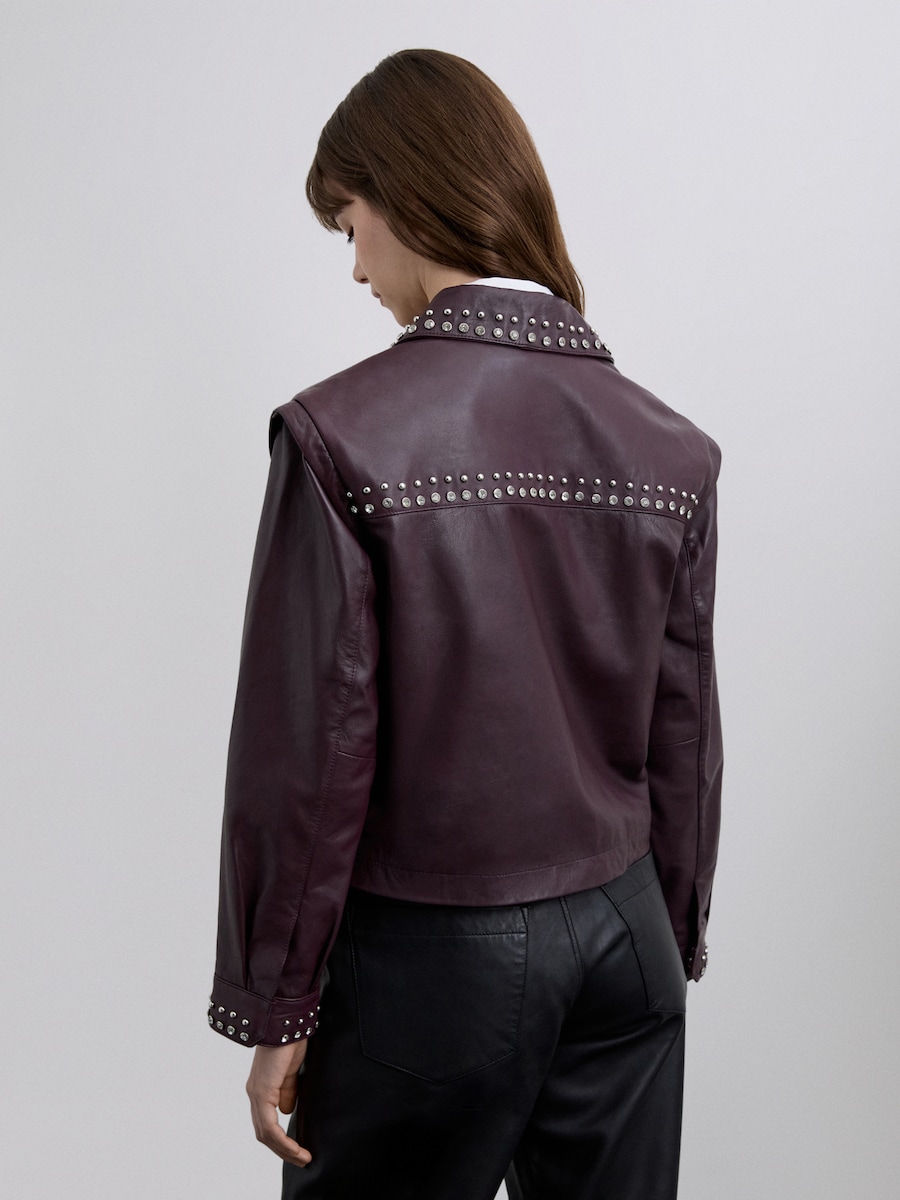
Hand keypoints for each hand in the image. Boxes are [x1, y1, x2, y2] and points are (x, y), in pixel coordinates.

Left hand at [245, 1041, 311, 1165]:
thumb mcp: (291, 1071)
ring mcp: (256, 1094)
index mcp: (261, 1089)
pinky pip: (270, 1126)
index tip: (299, 1150)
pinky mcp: (262, 1092)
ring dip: (284, 1150)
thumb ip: (288, 1090)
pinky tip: (296, 1148)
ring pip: (265, 1134)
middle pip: (264, 1133)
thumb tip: (287, 1111)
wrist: (286, 1023)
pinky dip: (282, 1141)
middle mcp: (254, 1094)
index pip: (266, 1123)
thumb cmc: (290, 1041)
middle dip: (283, 1150)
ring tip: (302, 1158)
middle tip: (302, 1159)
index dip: (281, 1140)